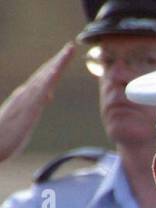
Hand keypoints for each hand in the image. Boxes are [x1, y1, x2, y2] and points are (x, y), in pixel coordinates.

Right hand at [0, 43, 77, 164]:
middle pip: (45, 74)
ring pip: (44, 79)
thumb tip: (48, 95)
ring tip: (68, 52)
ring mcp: (25, 100)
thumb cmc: (6, 136)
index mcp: (27, 98)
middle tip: (71, 46)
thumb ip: (37, 104)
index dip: (56, 66)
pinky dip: (47, 80)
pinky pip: (39, 92)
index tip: (66, 55)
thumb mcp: (27, 117)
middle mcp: (26, 94)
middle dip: (59, 60)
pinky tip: (56, 72)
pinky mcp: (26, 108)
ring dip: (56, 65)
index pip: (44, 79)